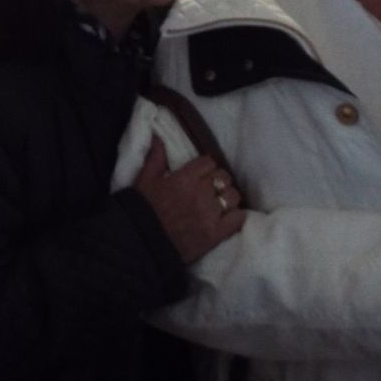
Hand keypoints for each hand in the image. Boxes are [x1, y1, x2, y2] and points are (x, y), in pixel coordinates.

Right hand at [133, 136, 245, 263]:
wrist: (142, 243)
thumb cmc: (142, 210)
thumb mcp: (144, 180)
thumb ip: (155, 158)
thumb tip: (158, 137)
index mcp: (184, 178)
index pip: (209, 162)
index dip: (206, 166)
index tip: (202, 174)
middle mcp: (200, 193)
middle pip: (224, 177)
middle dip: (219, 180)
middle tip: (211, 188)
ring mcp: (210, 214)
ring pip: (233, 196)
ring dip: (228, 198)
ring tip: (220, 203)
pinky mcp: (216, 234)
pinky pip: (238, 218)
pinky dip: (236, 216)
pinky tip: (227, 218)